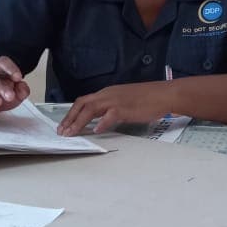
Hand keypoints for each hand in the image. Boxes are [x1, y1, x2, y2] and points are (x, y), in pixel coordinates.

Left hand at [57, 82, 172, 136]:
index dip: (71, 113)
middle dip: (69, 118)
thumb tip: (99, 120)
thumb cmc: (147, 99)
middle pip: (82, 104)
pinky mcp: (125, 108)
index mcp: (107, 93)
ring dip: (79, 122)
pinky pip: (110, 115)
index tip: (64, 125)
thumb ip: (110, 109)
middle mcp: (108, 94)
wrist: (164, 94)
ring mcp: (116, 101)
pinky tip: (96, 131)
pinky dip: (101, 123)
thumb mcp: (124, 101)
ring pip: (91, 109)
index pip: (84, 101)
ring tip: (72, 133)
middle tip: (62, 131)